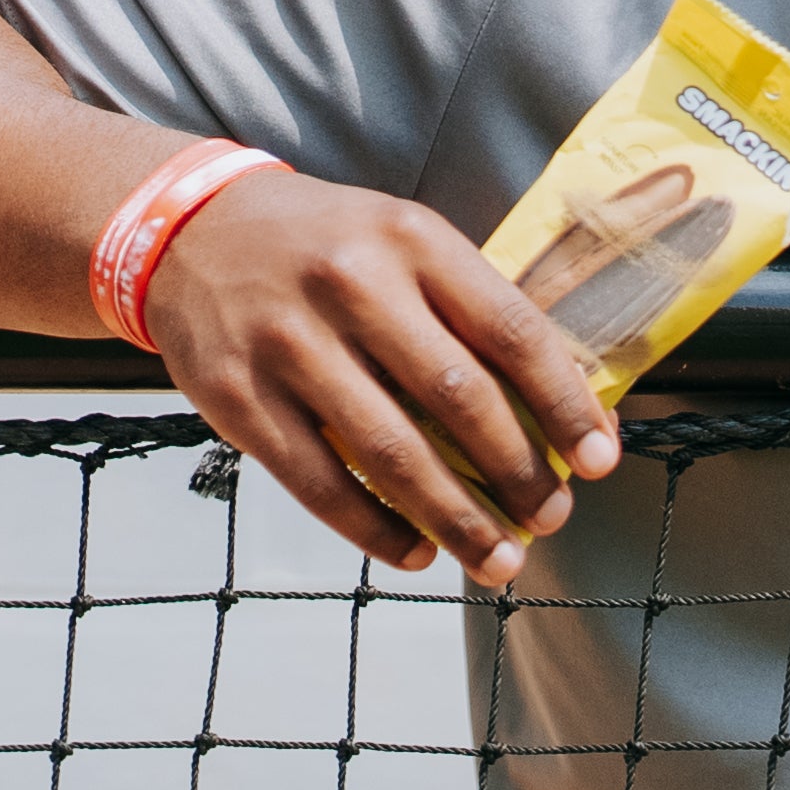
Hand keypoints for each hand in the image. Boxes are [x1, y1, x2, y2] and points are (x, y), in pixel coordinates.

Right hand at [140, 170, 619, 586]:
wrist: (189, 231)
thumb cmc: (326, 247)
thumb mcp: (403, 243)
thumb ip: (470, 310)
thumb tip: (561, 406)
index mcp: (412, 240)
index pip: (511, 330)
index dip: (565, 403)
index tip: (601, 459)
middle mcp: (352, 285)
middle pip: (458, 398)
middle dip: (518, 472)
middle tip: (551, 517)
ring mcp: (288, 343)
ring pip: (390, 453)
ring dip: (455, 519)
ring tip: (497, 559)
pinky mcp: (236, 397)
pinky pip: (318, 483)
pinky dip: (375, 529)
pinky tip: (415, 553)